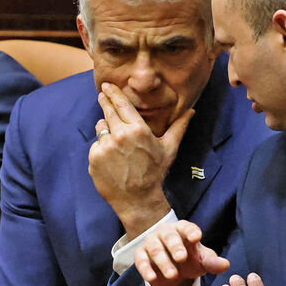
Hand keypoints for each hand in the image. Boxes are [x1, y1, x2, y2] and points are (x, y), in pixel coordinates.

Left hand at [88, 83, 193, 237]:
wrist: (138, 199)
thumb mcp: (169, 148)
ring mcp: (105, 147)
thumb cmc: (155, 172)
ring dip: (105, 129)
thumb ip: (178, 127)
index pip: (122, 104)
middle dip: (104, 101)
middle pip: (108, 112)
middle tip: (101, 94)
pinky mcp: (94, 158)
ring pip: (100, 127)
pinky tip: (111, 158)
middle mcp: (120, 135)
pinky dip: (101, 148)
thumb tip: (191, 111)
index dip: (113, 93)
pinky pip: (95, 145)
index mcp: (138, 129)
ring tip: (115, 141)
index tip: (106, 85)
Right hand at [134, 220, 229, 285]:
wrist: (173, 272)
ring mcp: (152, 243)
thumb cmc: (190, 260)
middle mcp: (165, 233)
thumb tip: (226, 265)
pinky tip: (152, 278)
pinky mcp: (141, 255)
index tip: (197, 237)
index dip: (191, 231)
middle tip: (182, 258)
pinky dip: (146, 269)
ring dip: (163, 262)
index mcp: (182, 229)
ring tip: (172, 275)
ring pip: (156, 249)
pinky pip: (141, 260)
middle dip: (175, 246)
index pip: (187, 227)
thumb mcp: (202, 261)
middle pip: (169, 236)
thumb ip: (212, 262)